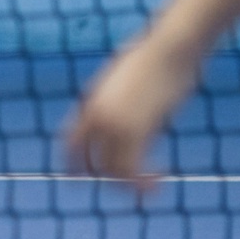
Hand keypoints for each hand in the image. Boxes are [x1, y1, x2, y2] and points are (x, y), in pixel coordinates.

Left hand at [65, 32, 202, 192]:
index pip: (72, 142)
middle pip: (92, 161)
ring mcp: (115, 124)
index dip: (75, 163)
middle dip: (110, 177)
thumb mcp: (124, 80)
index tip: (83, 177)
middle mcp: (97, 116)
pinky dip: (143, 182)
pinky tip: (157, 186)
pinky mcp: (136, 129)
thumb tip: (126, 104)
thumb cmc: (152, 59)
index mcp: (90, 103)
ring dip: (129, 184)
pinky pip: (132, 167)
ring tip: (149, 189)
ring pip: (113, 169)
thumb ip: (117, 99)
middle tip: (131, 187)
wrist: (168, 49)